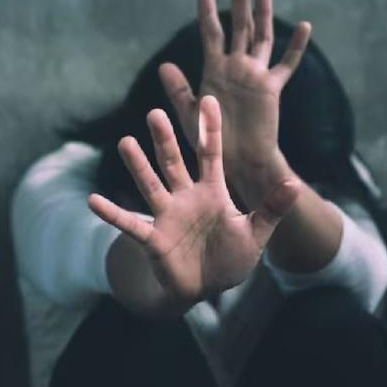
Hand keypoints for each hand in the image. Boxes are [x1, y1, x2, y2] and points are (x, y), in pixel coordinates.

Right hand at [88, 96, 298, 312]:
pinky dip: (112, 213)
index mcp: (212, 192)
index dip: (210, 129)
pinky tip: (93, 200)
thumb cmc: (231, 257)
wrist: (208, 287)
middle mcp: (186, 197)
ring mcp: (167, 215)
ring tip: (125, 142)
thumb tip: (293, 182)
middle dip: (165, 139)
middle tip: (155, 113)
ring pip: (150, 184)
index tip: (209, 100)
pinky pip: (130, 223)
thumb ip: (272, 208)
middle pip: (174, 162)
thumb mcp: (256, 233)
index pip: (210, 154)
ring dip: (138, 165)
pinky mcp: (153, 238)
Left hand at [160, 0, 310, 205]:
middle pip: (239, 26)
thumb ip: (179, 89)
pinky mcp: (271, 89)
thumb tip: (164, 65)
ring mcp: (255, 76)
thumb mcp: (189, 113)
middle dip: (239, 0)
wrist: (235, 162)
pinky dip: (296, 47)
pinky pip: (286, 65)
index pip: (211, 33)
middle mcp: (236, 68)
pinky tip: (304, 27)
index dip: (207, 11)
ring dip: (263, 13)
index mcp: (214, 70)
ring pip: (261, 37)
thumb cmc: (209, 141)